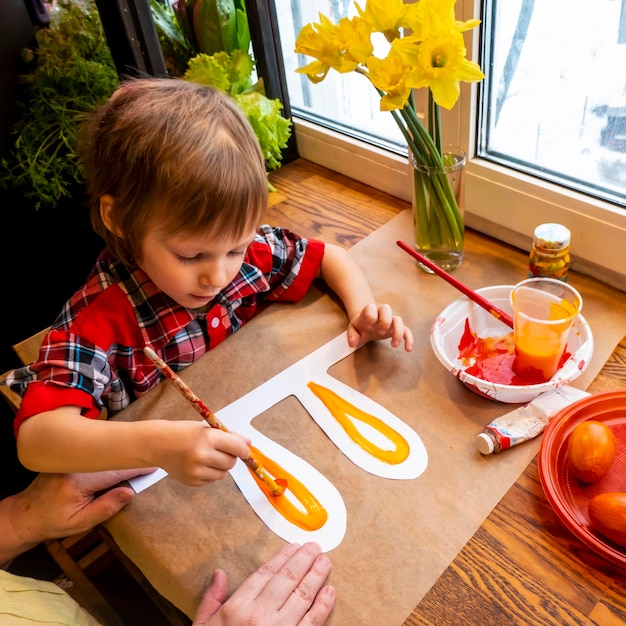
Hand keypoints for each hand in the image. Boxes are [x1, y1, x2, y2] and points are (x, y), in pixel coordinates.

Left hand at [1, 468, 153, 567]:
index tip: (156, 466)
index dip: (138, 468)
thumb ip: (106, 507)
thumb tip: (131, 491)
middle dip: (134, 458)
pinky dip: (112, 456)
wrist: (26, 513)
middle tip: (156, 459)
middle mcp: (76, 464)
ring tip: (143, 458)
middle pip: (113, 458)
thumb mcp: (81, 522)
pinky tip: (122, 458)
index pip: (116, 471)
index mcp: (79, 481)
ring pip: (106, 453)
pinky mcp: (72, 455)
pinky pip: (97, 453)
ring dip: (123, 456)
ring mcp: (73, 458)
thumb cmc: (53, 521)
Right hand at [160, 421, 250, 486]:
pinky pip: (211, 480)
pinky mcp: (192, 482)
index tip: (245, 451)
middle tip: (219, 450)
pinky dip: (210, 473)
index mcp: (208, 437)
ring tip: (207, 457)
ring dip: (220, 466)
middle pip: (231, 462)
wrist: (158, 444)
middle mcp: (202, 455)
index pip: (237, 448)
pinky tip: (198, 464)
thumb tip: (248, 444)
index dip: (244, 450)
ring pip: (223, 474)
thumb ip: (229, 437)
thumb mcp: (207, 429)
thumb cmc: (184, 433)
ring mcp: (196, 471)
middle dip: (230, 457)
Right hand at [192, 542, 334, 625]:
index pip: (265, 573)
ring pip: (302, 595)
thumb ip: (212, 599)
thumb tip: (219, 574)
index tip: (293, 547)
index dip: (282, 557)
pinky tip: (329, 592)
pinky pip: (312, 621)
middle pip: (287, 579)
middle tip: (315, 547)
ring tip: (324, 562)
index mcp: (238, 608)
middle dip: (303, 560)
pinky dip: (323, 605)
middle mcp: (259, 615)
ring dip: (316, 576)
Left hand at [347, 303, 413, 350]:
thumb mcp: (353, 329)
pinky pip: (406, 330)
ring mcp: (390, 320)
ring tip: (394, 345)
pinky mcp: (397, 328)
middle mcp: (381, 313)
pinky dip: (408, 338)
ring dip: (397, 331)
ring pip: (398, 320)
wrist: (368, 323)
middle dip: (384, 320)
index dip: (370, 316)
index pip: (371, 307)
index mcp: (369, 311)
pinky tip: (408, 349)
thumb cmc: (360, 326)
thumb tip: (352, 343)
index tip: (368, 327)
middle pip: (386, 308)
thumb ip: (351, 335)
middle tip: (380, 332)